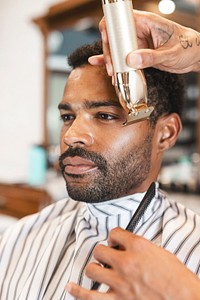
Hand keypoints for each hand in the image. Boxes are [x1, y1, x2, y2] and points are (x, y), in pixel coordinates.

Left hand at [66, 227, 199, 299]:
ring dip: (95, 268)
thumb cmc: (178, 279)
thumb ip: (141, 248)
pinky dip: (77, 291)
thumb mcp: (161, 253)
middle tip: (110, 257)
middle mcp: (126, 262)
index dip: (115, 236)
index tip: (117, 241)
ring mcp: (120, 283)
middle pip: (100, 249)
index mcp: (138, 247)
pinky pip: (89, 296)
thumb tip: (128, 247)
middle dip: (104, 252)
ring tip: (101, 270)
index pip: (115, 232)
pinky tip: (71, 286)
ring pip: (92, 269)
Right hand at [89, 10, 199, 73]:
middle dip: (111, 51)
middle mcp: (140, 32)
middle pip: (116, 37)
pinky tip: (107, 68)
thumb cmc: (187, 47)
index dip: (111, 28)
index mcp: (147, 23)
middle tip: (112, 67)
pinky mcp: (139, 54)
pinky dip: (116, 64)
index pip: (122, 20)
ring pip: (118, 49)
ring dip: (113, 61)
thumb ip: (150, 57)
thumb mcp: (170, 53)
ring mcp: (139, 43)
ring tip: (112, 73)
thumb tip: (131, 60)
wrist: (194, 56)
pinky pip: (124, 58)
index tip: (107, 41)